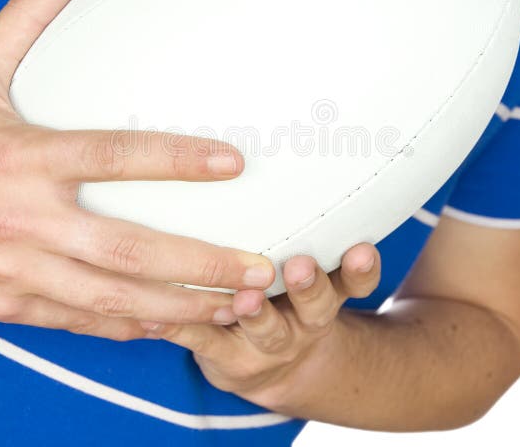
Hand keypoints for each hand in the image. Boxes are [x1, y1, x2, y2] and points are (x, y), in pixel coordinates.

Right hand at [0, 0, 273, 340]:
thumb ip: (26, 21)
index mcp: (23, 158)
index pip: (114, 156)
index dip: (177, 159)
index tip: (234, 163)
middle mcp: (25, 220)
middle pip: (130, 248)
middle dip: (203, 264)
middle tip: (261, 270)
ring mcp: (17, 271)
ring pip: (114, 300)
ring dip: (182, 308)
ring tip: (239, 310)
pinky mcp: (9, 304)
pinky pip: (82, 323)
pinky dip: (133, 329)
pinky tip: (177, 328)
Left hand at [143, 243, 380, 409]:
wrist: (274, 367)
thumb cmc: (285, 295)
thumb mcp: (307, 270)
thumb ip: (303, 226)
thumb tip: (281, 152)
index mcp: (327, 292)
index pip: (355, 281)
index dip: (361, 268)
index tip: (360, 249)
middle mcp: (305, 320)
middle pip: (318, 306)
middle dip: (309, 286)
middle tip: (300, 266)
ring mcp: (268, 344)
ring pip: (267, 329)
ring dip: (256, 312)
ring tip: (244, 298)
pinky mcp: (227, 358)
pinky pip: (203, 342)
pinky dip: (181, 327)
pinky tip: (158, 315)